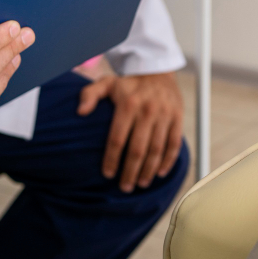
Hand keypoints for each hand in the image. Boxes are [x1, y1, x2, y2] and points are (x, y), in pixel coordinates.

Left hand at [77, 72, 184, 192]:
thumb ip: (89, 94)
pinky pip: (174, 144)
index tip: (107, 174)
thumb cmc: (128, 83)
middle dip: (130, 172)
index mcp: (128, 104)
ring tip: (140, 184)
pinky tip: (160, 173)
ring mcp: (165, 115)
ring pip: (157, 149)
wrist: (157, 70)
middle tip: (125, 187)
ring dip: (148, 170)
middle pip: (137, 149)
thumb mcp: (106, 83)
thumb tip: (80, 112)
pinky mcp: (177, 118)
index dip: (112, 159)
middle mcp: (147, 110)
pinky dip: (168, 161)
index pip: (117, 138)